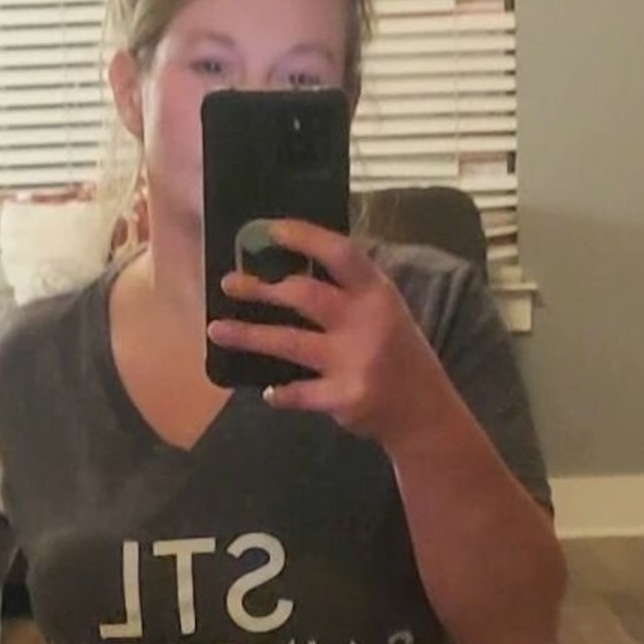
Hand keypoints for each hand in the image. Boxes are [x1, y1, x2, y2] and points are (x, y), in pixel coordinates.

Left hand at [206, 219, 453, 448]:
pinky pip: (298, 392)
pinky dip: (279, 393)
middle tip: (228, 284)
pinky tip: (268, 392)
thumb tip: (287, 270)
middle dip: (260, 288)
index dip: (302, 237)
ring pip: (288, 342)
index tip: (266, 231)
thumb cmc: (398, 354)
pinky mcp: (344, 397)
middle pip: (304, 294)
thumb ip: (348, 292)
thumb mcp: (385, 311)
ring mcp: (354, 361)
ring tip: (216, 330)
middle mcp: (366, 322)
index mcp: (377, 293)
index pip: (338, 253)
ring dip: (248, 335)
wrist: (426, 413)